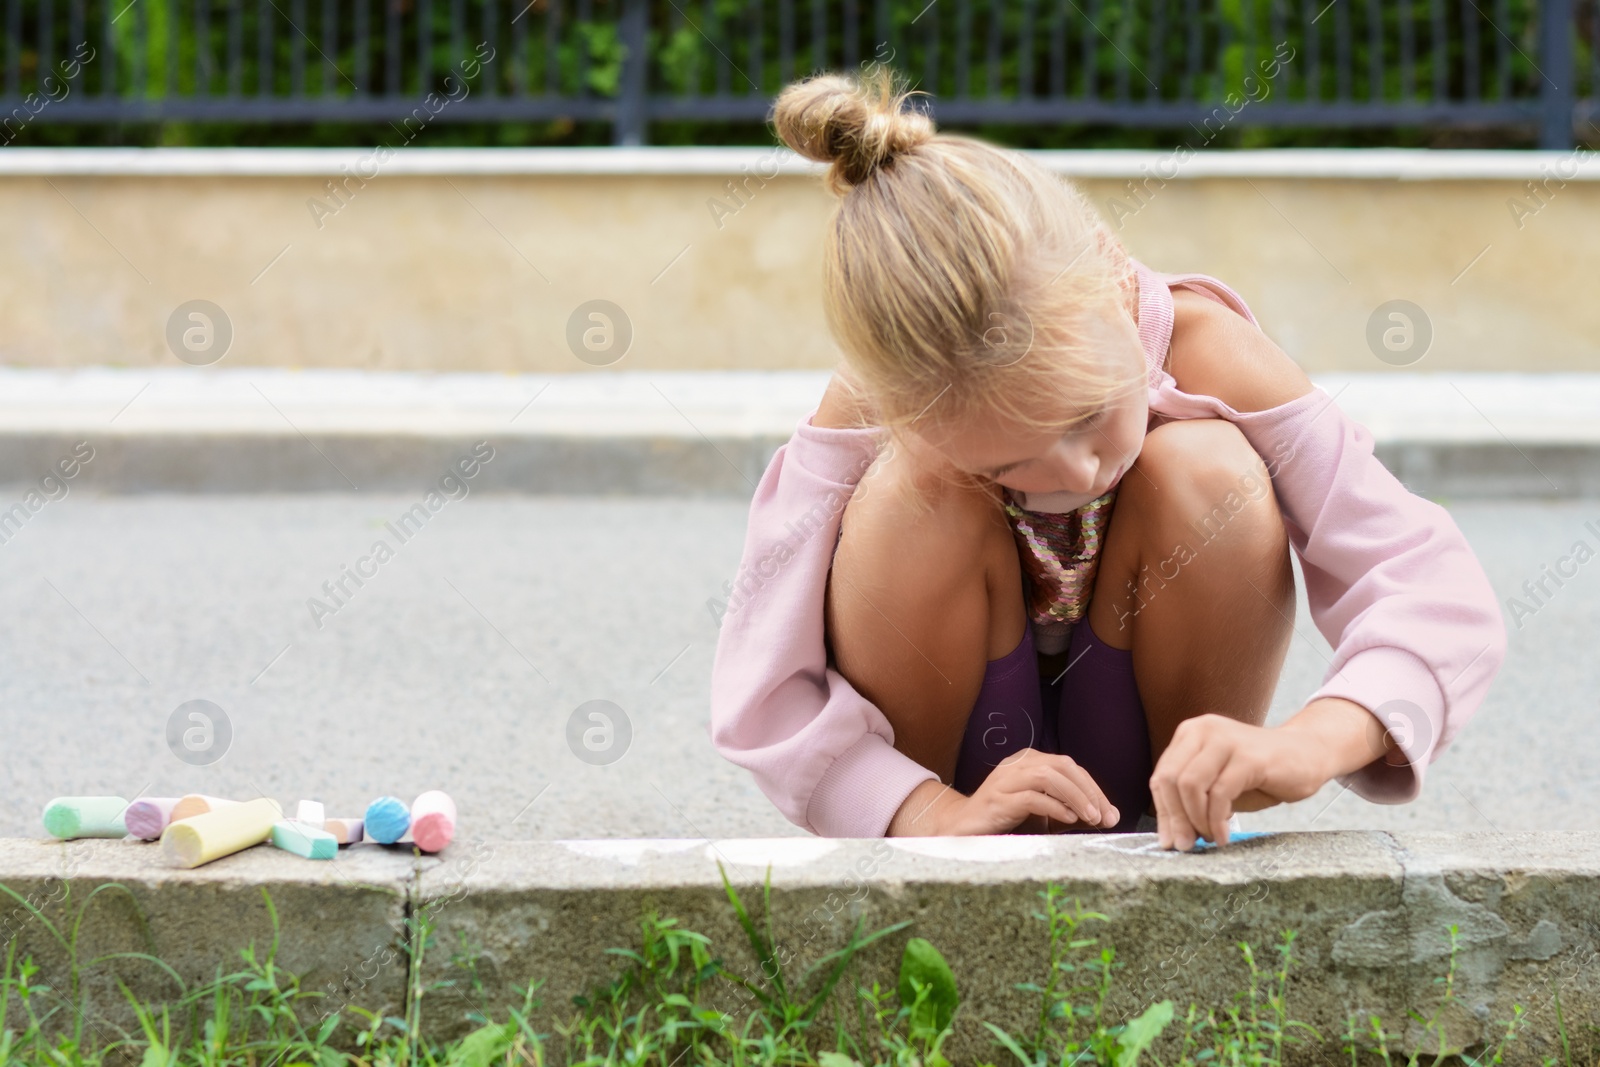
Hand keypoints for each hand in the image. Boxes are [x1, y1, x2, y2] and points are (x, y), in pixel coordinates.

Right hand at [888, 749, 1120, 835]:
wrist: (962, 830)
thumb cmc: (1004, 820)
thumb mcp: (1040, 809)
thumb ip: (1066, 806)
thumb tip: (1105, 815)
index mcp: (1028, 760)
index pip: (1069, 766)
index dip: (1093, 788)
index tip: (1111, 813)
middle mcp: (1017, 764)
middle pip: (1062, 766)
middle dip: (1090, 792)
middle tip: (1106, 817)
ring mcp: (1005, 780)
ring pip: (1049, 776)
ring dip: (1076, 797)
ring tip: (1091, 818)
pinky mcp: (997, 799)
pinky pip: (1032, 797)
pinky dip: (1055, 807)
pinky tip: (1068, 820)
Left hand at [1148, 712, 1331, 850]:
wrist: (1307, 755)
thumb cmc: (1259, 774)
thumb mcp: (1218, 786)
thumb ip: (1193, 802)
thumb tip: (1171, 836)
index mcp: (1190, 734)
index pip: (1162, 776)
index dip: (1163, 812)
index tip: (1169, 840)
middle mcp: (1203, 730)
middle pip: (1171, 779)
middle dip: (1175, 818)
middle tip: (1185, 845)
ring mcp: (1226, 740)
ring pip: (1190, 785)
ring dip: (1196, 820)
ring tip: (1208, 839)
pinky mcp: (1248, 756)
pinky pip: (1220, 793)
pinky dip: (1216, 820)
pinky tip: (1223, 835)